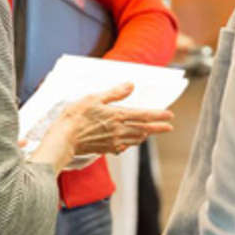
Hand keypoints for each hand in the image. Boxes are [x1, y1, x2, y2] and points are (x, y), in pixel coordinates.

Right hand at [56, 82, 173, 155]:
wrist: (64, 139)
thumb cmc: (76, 116)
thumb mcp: (94, 98)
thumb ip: (114, 93)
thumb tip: (131, 85)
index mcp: (118, 116)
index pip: (144, 115)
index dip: (158, 115)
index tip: (169, 116)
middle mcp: (119, 130)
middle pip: (144, 129)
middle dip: (158, 128)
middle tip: (169, 127)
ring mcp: (114, 141)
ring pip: (135, 138)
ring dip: (145, 134)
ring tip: (150, 132)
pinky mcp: (106, 149)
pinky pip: (124, 146)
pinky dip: (131, 142)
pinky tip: (130, 141)